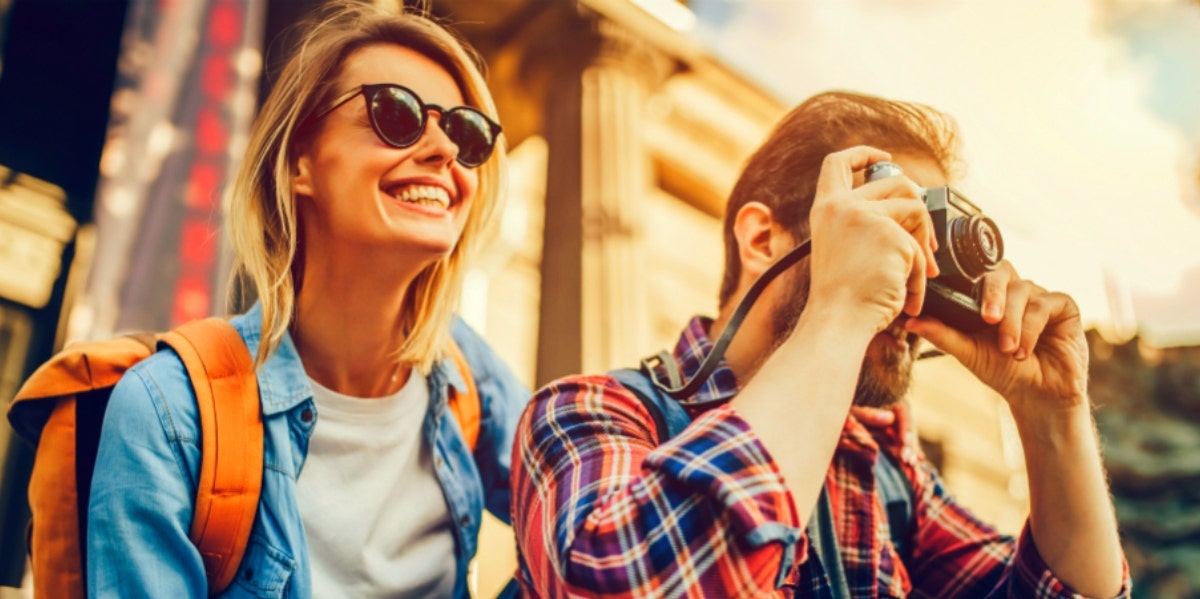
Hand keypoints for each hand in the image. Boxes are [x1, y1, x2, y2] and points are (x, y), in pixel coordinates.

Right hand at [806, 146, 939, 335]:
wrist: (839, 321)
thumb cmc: (841, 298)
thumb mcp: (841, 248)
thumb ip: (862, 223)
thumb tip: (907, 208)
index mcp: (826, 209)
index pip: (838, 163)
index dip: (863, 153)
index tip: (883, 157)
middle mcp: (843, 206)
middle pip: (896, 181)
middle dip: (918, 210)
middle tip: (925, 242)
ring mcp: (867, 217)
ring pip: (916, 209)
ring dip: (923, 244)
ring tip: (918, 275)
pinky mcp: (891, 235)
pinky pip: (921, 248)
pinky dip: (919, 275)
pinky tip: (909, 295)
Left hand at [905, 261, 1089, 415]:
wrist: (1037, 396)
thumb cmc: (1002, 371)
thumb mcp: (968, 352)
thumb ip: (941, 334)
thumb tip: (909, 321)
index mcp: (990, 296)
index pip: (978, 271)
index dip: (967, 277)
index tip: (954, 295)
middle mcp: (1015, 291)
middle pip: (1001, 272)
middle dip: (992, 295)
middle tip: (987, 319)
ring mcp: (1040, 296)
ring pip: (1023, 291)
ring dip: (1013, 322)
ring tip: (1008, 349)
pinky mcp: (1063, 306)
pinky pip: (1046, 304)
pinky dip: (1032, 327)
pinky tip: (1024, 350)